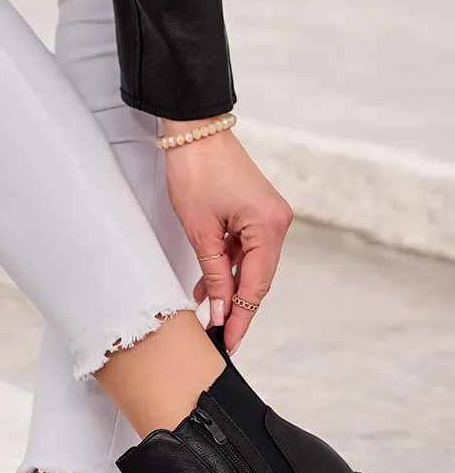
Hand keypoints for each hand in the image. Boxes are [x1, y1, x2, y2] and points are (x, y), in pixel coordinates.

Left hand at [162, 121, 292, 354]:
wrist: (195, 131)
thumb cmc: (196, 172)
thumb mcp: (200, 231)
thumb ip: (213, 274)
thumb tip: (222, 310)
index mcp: (269, 226)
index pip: (256, 286)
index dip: (241, 317)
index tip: (229, 342)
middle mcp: (278, 222)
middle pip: (259, 279)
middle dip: (239, 309)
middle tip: (222, 338)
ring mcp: (270, 217)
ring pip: (252, 266)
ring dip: (230, 289)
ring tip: (211, 316)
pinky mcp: (258, 213)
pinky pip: (246, 250)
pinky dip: (228, 268)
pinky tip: (209, 288)